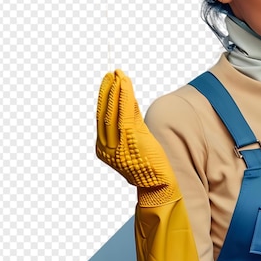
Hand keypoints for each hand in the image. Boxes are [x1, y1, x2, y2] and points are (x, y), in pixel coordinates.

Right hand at [96, 70, 179, 204]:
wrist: (159, 186)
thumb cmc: (149, 166)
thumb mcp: (135, 143)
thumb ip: (129, 124)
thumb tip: (128, 101)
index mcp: (103, 150)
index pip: (101, 119)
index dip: (104, 99)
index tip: (107, 83)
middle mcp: (107, 148)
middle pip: (104, 113)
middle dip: (107, 91)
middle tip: (111, 73)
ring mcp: (117, 144)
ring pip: (113, 111)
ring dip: (116, 90)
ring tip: (119, 74)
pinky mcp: (131, 139)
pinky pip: (125, 113)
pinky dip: (125, 96)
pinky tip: (126, 84)